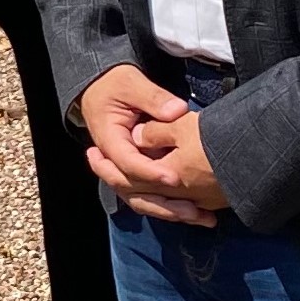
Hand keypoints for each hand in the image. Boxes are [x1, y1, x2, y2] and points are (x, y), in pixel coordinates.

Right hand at [78, 64, 221, 225]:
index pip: (128, 162)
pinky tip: (196, 213)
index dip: (150, 172)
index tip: (174, 177)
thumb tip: (178, 111)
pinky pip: (148, 195)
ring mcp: (123, 168)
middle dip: (163, 202)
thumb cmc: (115, 84)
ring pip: (140, 199)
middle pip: (132, 190)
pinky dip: (169, 207)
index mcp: (108, 139)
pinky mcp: (135, 172)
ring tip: (198, 217)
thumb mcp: (131, 83)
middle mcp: (113, 160)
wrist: (101, 88)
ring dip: (168, 211)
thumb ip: (152, 97)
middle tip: (192, 209)